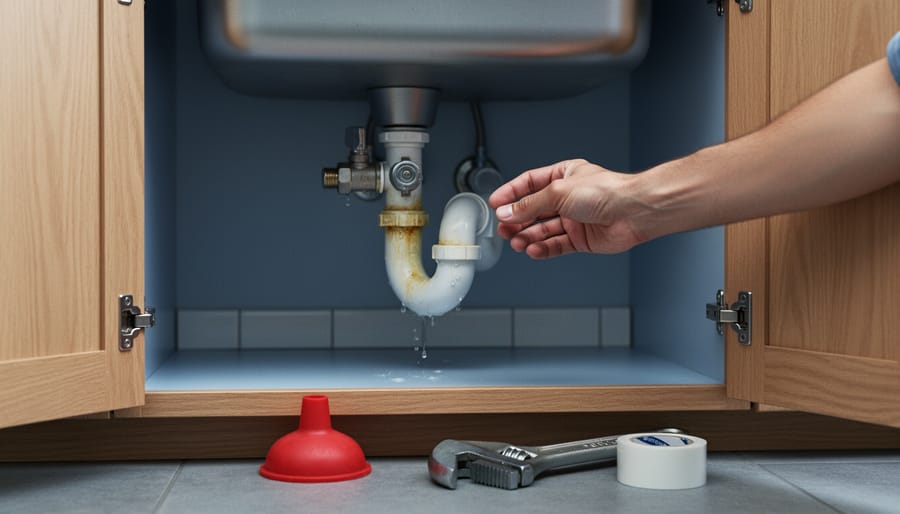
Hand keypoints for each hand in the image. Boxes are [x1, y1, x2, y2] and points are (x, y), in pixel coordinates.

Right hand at [488, 159, 650, 257]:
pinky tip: (532, 250)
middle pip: (534, 210)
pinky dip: (543, 248)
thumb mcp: (558, 192)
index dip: (511, 194)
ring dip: (527, 236)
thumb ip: (529, 205)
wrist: (634, 212)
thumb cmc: (606, 192)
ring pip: (543, 230)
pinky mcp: (581, 239)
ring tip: (516, 242)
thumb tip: (507, 212)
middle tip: (503, 229)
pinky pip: (556, 245)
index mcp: (564, 176)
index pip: (529, 184)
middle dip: (517, 220)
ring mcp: (575, 219)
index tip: (495, 204)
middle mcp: (568, 197)